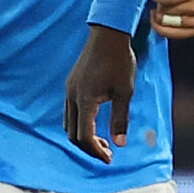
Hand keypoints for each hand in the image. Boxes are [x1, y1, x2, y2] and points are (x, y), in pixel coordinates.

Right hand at [64, 25, 138, 162]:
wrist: (107, 35)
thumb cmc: (119, 62)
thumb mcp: (125, 92)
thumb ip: (120, 119)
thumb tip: (119, 144)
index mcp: (85, 101)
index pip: (85, 136)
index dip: (96, 151)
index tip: (109, 158)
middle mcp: (72, 97)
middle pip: (73, 134)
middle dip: (89, 147)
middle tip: (107, 152)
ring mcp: (69, 90)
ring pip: (68, 124)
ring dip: (83, 136)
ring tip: (103, 139)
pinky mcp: (71, 85)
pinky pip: (69, 112)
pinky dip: (80, 123)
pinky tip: (94, 122)